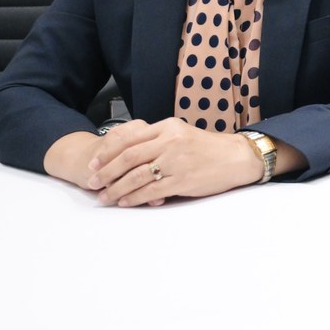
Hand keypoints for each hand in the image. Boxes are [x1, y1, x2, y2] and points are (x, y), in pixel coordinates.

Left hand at [77, 119, 262, 206]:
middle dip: (105, 172)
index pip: (128, 138)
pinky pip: (151, 190)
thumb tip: (126, 153)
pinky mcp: (182, 180)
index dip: (106, 152)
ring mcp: (176, 161)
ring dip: (116, 189)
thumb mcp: (181, 133)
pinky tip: (125, 202)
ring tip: (104, 197)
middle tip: (92, 183)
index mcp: (167, 127)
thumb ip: (156, 139)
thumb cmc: (208, 148)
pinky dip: (134, 197)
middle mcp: (170, 141)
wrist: (237, 158)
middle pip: (127, 157)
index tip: (93, 164)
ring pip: (136, 176)